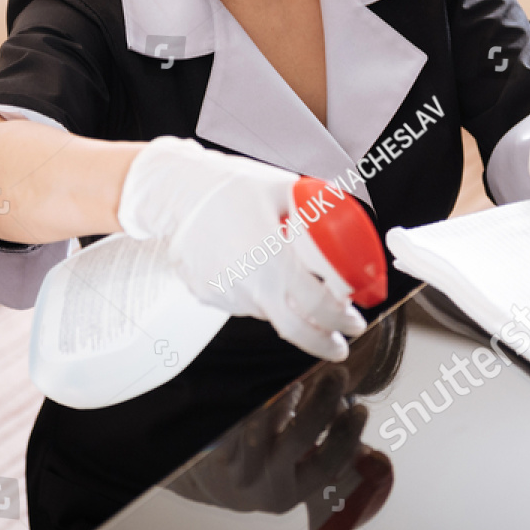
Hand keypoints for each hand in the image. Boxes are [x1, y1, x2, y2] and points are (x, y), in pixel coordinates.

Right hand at [118, 137, 365, 359]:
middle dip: (323, 342)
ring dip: (287, 308)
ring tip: (287, 281)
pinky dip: (258, 295)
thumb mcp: (281, 189)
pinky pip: (242, 303)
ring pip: (268, 313)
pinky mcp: (208, 296)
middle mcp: (248, 284)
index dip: (342, 319)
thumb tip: (345, 226)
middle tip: (339, 343)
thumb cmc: (229, 186)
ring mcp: (225, 294)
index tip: (354, 320)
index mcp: (272, 258)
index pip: (318, 304)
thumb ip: (314, 210)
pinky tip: (253, 270)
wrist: (175, 191)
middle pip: (295, 330)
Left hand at [169, 365, 366, 514]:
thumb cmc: (268, 466)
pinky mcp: (211, 444)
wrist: (214, 481)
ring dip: (286, 391)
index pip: (325, 465)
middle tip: (337, 373)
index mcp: (291, 493)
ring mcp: (236, 463)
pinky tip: (265, 374)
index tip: (362, 409)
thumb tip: (358, 408)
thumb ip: (327, 446)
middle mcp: (263, 482)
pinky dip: (253, 390)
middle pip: (297, 439)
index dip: (346, 436)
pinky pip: (235, 413)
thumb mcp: (297, 470)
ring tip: (300, 372)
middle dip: (321, 403)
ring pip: (265, 419)